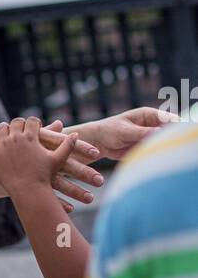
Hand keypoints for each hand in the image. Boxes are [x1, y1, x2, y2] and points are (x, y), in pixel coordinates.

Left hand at [0, 117, 77, 198]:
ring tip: (8, 131)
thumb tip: (77, 134)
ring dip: (5, 128)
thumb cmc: (44, 176)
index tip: (35, 126)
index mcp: (31, 137)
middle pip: (16, 122)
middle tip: (21, 128)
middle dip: (20, 124)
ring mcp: (3, 145)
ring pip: (1, 127)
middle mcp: (16, 138)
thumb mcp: (57, 160)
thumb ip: (67, 146)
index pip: (32, 121)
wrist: (27, 192)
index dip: (34, 123)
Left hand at [50, 107, 179, 160]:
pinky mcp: (146, 147)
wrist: (98, 142)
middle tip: (174, 149)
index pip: (169, 119)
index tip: (178, 136)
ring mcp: (150, 137)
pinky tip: (159, 162)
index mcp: (149, 115)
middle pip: (169, 131)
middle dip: (173, 140)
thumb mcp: (125, 131)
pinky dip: (158, 156)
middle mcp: (152, 125)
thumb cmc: (109, 131)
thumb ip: (142, 133)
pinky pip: (156, 152)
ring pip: (164, 143)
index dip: (177, 126)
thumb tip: (159, 132)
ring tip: (166, 157)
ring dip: (165, 150)